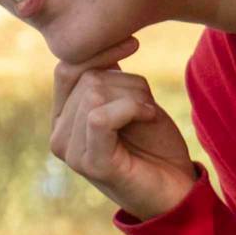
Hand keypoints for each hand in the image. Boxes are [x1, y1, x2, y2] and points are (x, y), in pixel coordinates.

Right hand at [51, 39, 199, 222]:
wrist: (177, 191)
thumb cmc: (155, 148)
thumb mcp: (129, 105)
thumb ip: (109, 82)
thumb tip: (102, 45)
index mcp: (62, 119)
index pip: (67, 69)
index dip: (98, 51)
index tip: (132, 43)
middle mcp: (58, 135)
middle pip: (87, 80)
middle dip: (127, 84)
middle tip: (147, 107)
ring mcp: (71, 152)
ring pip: (95, 95)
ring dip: (135, 98)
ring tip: (148, 117)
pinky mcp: (92, 163)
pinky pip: (100, 117)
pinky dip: (131, 109)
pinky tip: (149, 117)